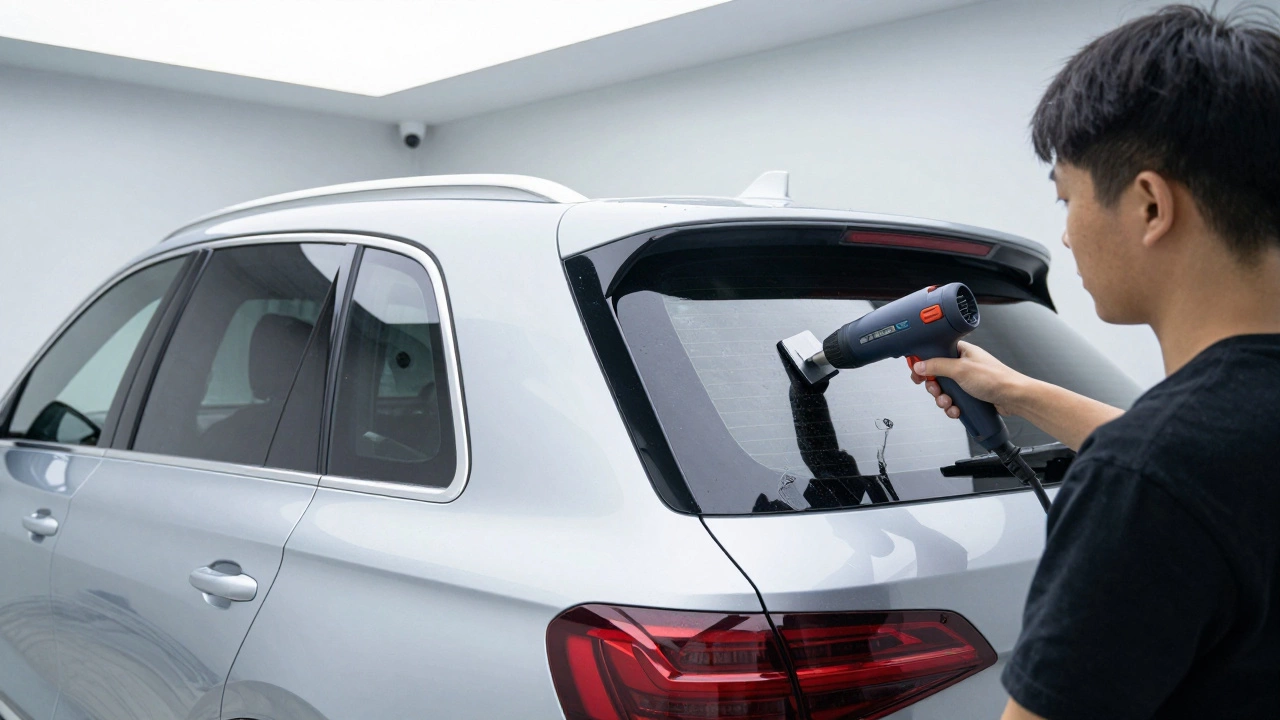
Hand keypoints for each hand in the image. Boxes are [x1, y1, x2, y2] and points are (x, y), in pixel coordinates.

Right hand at [910, 341, 1027, 417]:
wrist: (1014, 398)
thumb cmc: (996, 378)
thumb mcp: (960, 369)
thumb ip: (937, 366)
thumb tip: (919, 365)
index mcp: (961, 352)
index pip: (935, 353)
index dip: (924, 362)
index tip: (917, 372)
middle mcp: (963, 365)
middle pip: (937, 374)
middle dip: (934, 386)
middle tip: (936, 390)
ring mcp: (967, 381)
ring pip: (944, 390)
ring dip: (943, 399)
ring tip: (949, 402)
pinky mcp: (970, 394)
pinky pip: (954, 401)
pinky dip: (952, 407)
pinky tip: (957, 409)